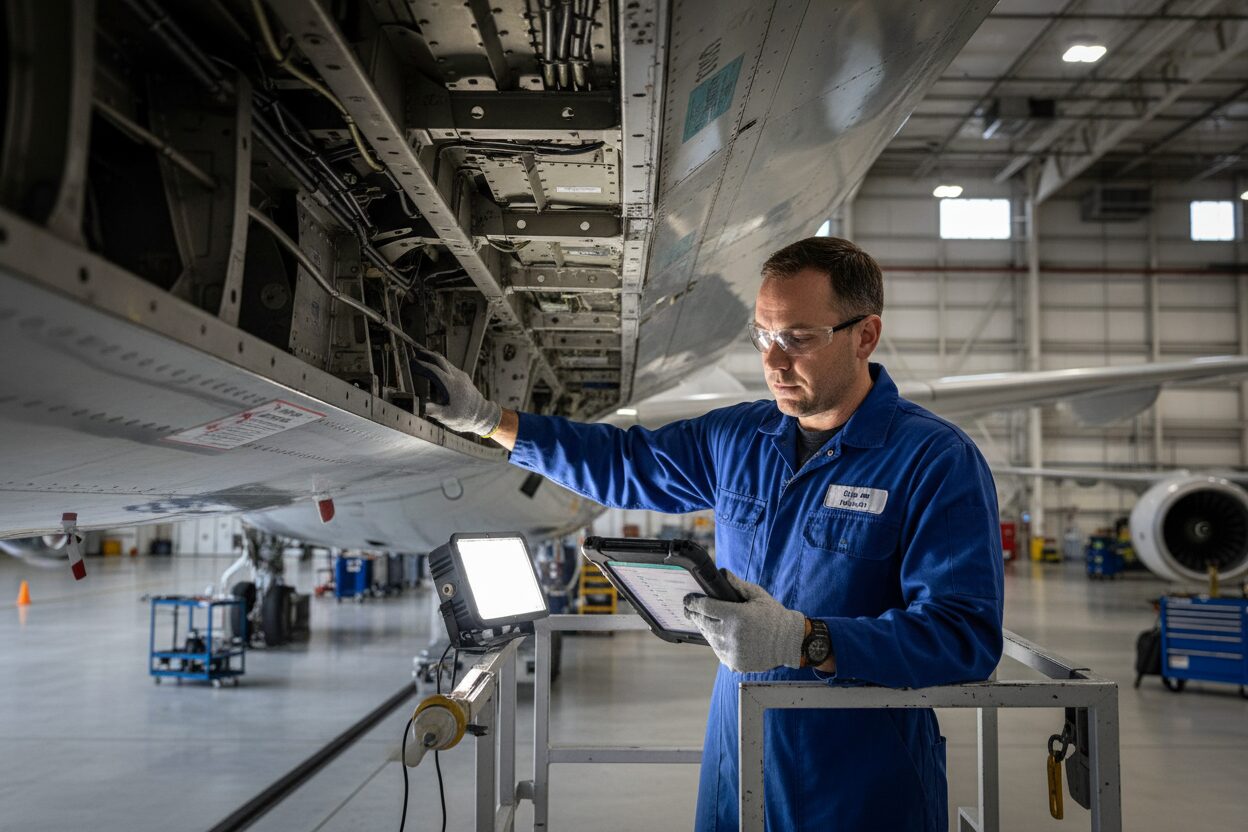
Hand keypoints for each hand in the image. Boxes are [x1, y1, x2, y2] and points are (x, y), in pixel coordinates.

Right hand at [411, 349, 501, 435]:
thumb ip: (434, 411)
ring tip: (423, 356)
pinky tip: (435, 368)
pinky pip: (450, 366)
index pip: (433, 370)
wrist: (483, 415)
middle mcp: (457, 377)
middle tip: (415, 352)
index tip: (412, 362)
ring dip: (434, 358)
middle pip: (440, 360)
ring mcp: (461, 376)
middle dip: (427, 354)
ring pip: (446, 362)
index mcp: (451, 385)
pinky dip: (440, 364)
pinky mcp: (464, 378)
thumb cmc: (465, 418)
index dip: (421, 365)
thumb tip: (421, 406)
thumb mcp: (448, 417)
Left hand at [683, 571, 805, 672]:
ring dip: (705, 629)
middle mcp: (732, 635)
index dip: (693, 602)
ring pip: (709, 638)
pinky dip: (717, 642)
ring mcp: (732, 651)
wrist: (789, 642)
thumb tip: (722, 572)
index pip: (705, 607)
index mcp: (736, 616)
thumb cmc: (774, 615)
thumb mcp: (757, 595)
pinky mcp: (735, 663)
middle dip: (694, 615)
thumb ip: (738, 584)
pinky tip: (720, 635)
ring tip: (705, 621)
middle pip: (703, 623)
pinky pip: (718, 651)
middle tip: (690, 609)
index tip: (688, 599)